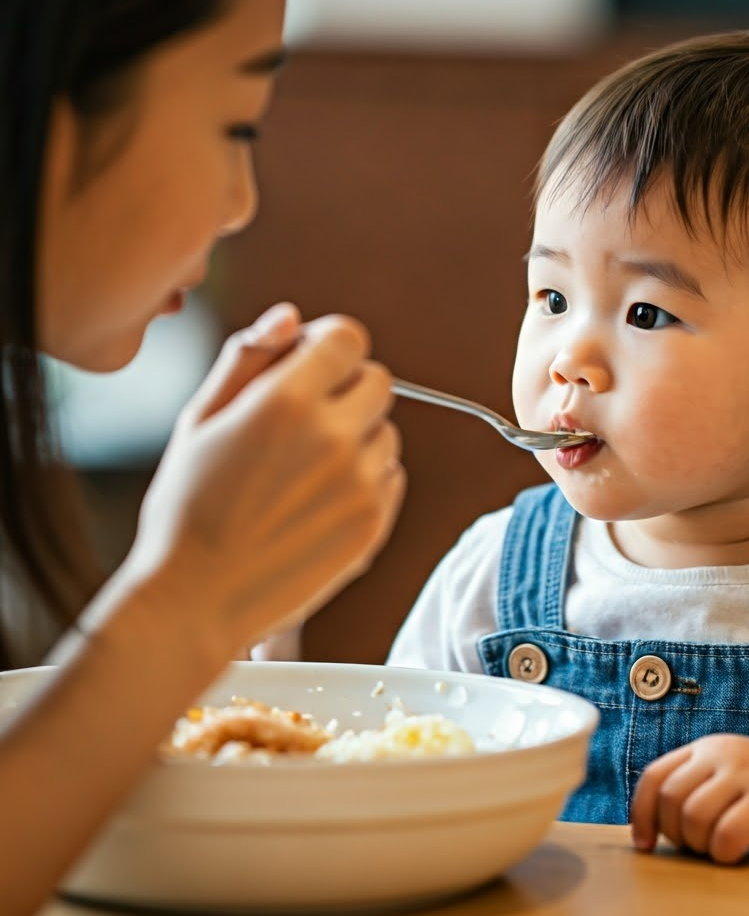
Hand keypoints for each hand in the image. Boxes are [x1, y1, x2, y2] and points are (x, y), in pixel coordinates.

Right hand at [117, 302, 405, 659]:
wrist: (197, 599)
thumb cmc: (188, 508)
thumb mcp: (200, 419)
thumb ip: (249, 357)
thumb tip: (291, 316)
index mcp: (285, 402)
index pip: (348, 338)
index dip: (330, 344)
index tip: (314, 362)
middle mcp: (332, 438)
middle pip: (379, 380)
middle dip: (348, 387)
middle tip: (309, 419)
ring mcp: (359, 484)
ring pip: (387, 431)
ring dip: (359, 437)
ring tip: (308, 469)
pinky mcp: (374, 523)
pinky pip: (392, 476)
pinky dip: (367, 479)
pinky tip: (321, 500)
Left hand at [629, 734, 748, 862]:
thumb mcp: (724, 773)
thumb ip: (691, 787)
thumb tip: (647, 827)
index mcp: (704, 748)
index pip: (654, 776)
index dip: (641, 813)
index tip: (645, 844)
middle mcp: (722, 755)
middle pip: (670, 798)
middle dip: (673, 832)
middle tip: (693, 846)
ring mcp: (747, 776)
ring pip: (695, 815)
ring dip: (698, 844)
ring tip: (714, 848)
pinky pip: (728, 834)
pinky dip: (723, 853)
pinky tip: (734, 854)